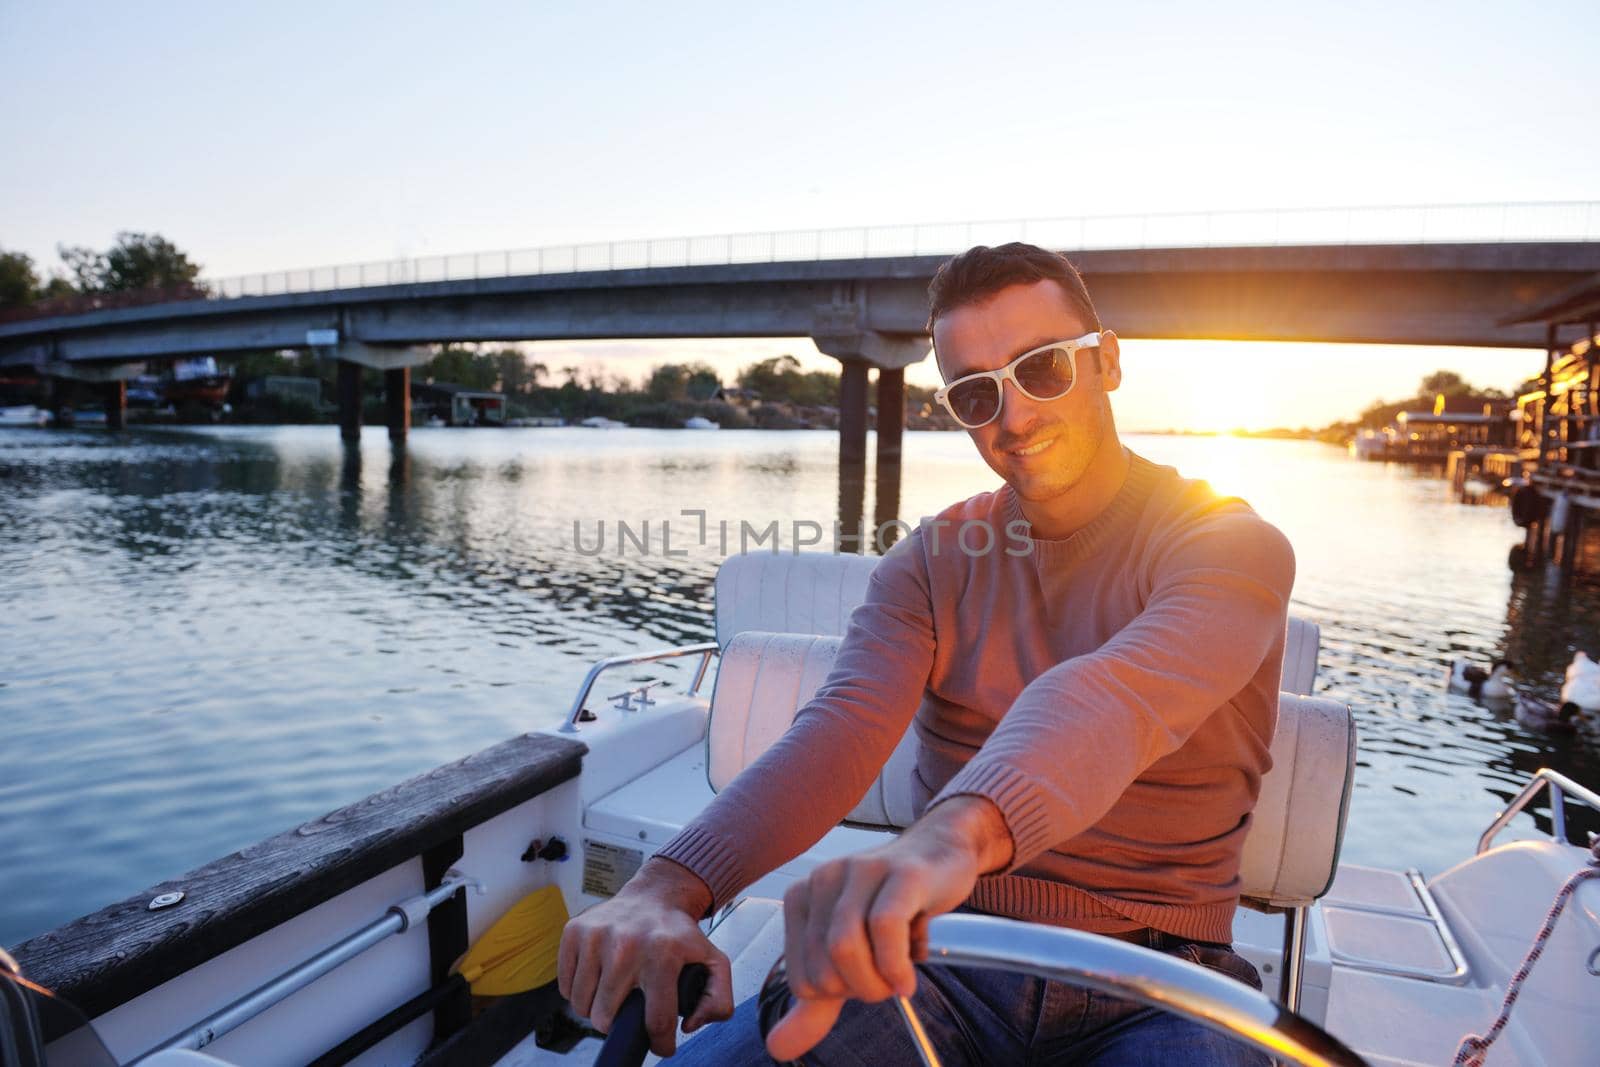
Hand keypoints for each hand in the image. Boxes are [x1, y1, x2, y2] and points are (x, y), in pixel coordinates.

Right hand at [557, 858, 733, 1056]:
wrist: (654, 895)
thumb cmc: (679, 934)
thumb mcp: (714, 962)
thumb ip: (719, 1001)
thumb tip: (689, 1026)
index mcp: (663, 953)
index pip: (656, 1020)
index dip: (660, 1043)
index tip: (662, 1045)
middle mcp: (626, 944)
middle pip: (606, 1018)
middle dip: (619, 1024)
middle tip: (631, 1010)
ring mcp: (596, 936)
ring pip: (582, 1005)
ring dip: (596, 1010)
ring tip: (614, 995)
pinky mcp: (574, 931)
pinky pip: (566, 986)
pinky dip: (578, 992)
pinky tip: (597, 979)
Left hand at [766, 796, 1011, 1061]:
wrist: (938, 854)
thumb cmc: (890, 907)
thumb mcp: (848, 958)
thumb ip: (815, 1003)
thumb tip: (777, 1048)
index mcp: (801, 898)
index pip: (801, 980)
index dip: (837, 993)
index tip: (864, 977)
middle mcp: (823, 879)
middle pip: (824, 967)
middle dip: (860, 989)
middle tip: (887, 978)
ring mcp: (860, 871)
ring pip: (847, 947)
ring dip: (877, 982)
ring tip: (898, 980)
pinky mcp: (899, 873)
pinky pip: (885, 926)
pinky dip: (896, 965)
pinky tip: (909, 976)